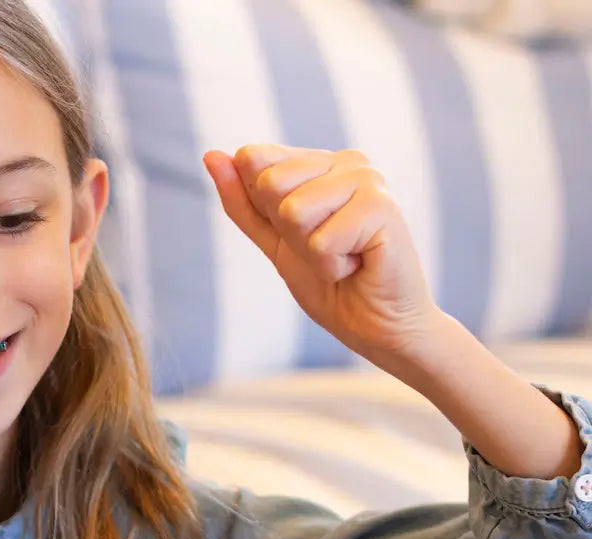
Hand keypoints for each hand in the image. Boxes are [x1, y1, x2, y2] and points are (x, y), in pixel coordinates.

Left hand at [204, 145, 439, 369]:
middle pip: (270, 184)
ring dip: (311, 253)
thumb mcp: (275, 241)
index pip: (253, 162)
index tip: (302, 235)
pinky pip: (322, 241)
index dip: (266, 214)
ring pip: (294, 212)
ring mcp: (368, 178)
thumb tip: (211, 155)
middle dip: (289, 234)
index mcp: (319, 162)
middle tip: (326, 250)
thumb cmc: (330, 285)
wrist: (375, 327)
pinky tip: (359, 265)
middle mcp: (346, 161)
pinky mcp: (382, 206)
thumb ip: (243, 203)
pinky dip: (332, 267)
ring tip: (344, 258)